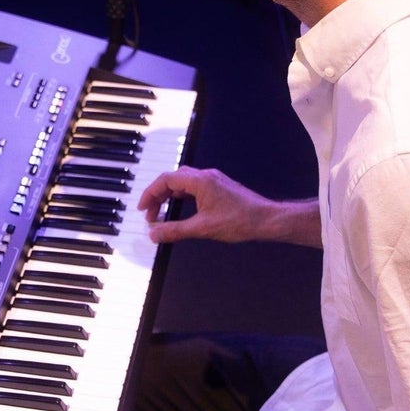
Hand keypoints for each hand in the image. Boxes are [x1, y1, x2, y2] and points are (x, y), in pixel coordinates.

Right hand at [135, 166, 278, 244]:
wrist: (267, 220)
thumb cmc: (240, 221)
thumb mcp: (202, 228)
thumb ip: (175, 231)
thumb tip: (154, 234)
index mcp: (200, 181)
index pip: (166, 180)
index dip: (150, 193)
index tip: (142, 208)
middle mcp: (206, 176)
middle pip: (173, 180)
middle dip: (158, 196)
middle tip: (150, 214)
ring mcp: (214, 181)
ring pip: (183, 184)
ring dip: (170, 197)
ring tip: (161, 214)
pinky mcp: (219, 188)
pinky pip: (194, 188)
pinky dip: (182, 198)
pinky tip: (180, 210)